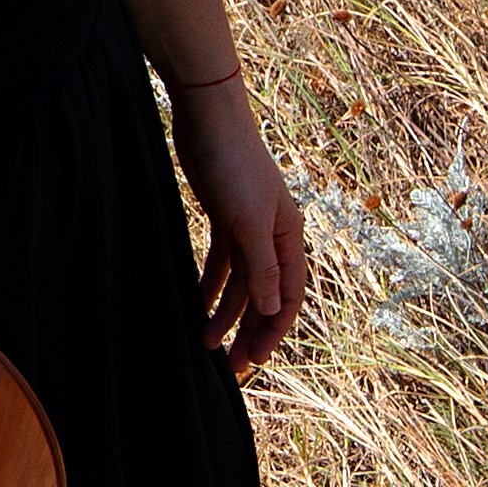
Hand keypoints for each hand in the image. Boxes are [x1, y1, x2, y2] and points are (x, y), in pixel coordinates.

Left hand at [172, 81, 305, 375]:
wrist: (209, 119)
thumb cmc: (234, 164)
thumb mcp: (248, 220)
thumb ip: (261, 267)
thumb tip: (271, 311)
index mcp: (288, 236)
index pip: (288, 295)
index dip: (273, 330)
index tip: (254, 361)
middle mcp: (273, 236)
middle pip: (264, 295)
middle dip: (250, 331)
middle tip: (232, 367)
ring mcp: (248, 228)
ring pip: (241, 284)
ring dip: (225, 314)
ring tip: (205, 343)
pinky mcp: (224, 220)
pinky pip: (221, 265)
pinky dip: (211, 286)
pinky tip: (198, 306)